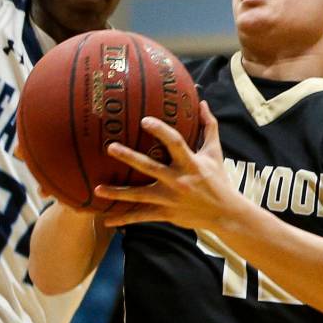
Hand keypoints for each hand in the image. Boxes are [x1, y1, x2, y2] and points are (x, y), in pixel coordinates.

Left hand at [95, 101, 238, 228]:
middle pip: (150, 167)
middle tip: (110, 147)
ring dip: (118, 193)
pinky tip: (106, 220)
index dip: (160, 130)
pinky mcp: (166, 214)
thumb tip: (202, 102)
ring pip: (140, 196)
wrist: (226, 213)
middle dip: (130, 157)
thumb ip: (208, 126)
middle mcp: (178, 181)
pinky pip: (142, 217)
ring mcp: (170, 199)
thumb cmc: (218, 179)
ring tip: (97, 188)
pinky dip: (124, 219)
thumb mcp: (215, 152)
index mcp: (190, 163)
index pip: (175, 143)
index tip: (144, 120)